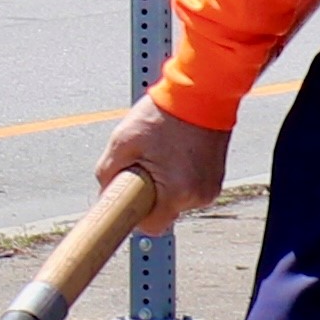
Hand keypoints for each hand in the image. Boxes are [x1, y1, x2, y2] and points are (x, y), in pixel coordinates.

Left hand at [96, 101, 225, 229]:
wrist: (201, 92)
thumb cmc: (164, 114)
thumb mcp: (122, 143)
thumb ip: (108, 175)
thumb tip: (105, 195)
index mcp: (177, 191)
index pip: (150, 227)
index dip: (134, 216)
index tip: (125, 207)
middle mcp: (198, 195)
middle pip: (162, 212)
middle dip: (148, 195)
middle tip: (143, 165)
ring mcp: (210, 187)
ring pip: (175, 200)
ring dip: (164, 185)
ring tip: (161, 153)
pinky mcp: (215, 178)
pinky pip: (188, 189)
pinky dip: (177, 177)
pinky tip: (174, 153)